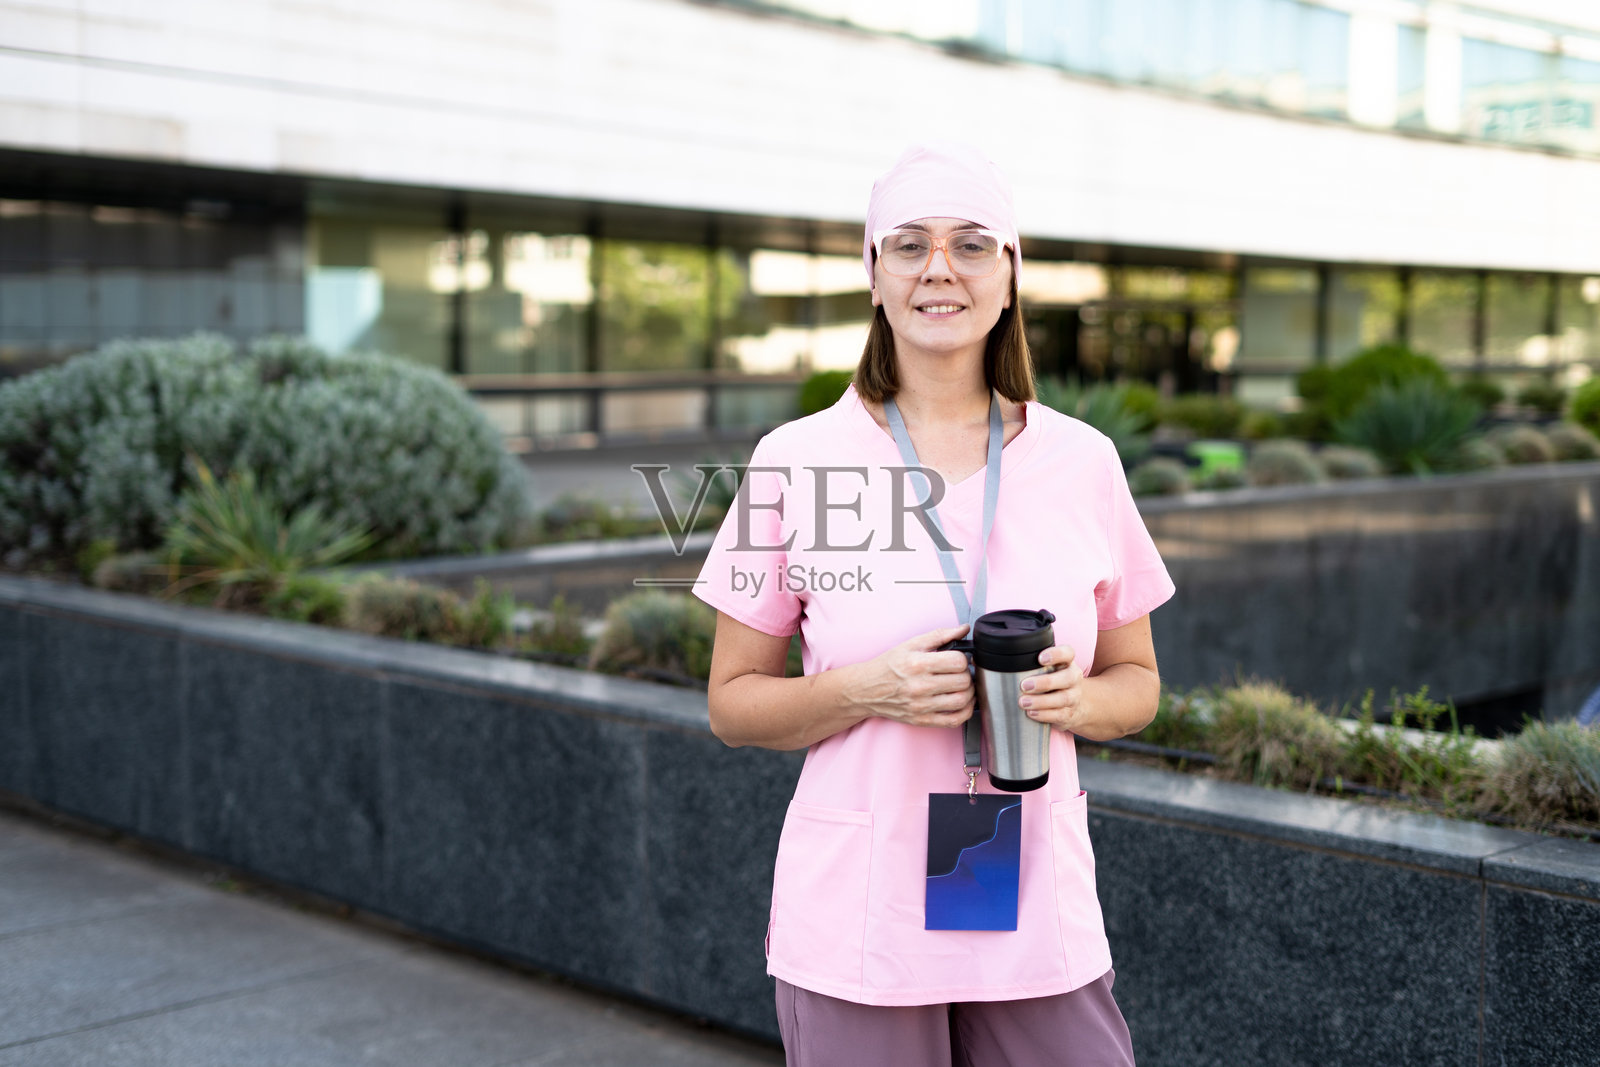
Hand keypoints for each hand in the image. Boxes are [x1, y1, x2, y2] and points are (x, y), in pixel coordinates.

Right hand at [844, 624, 974, 728]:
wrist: (865, 689)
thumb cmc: (888, 666)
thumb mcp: (910, 644)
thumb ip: (939, 635)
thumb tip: (964, 629)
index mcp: (917, 664)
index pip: (958, 662)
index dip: (963, 659)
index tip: (958, 659)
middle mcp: (919, 686)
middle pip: (963, 681)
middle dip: (967, 674)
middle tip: (961, 672)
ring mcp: (921, 706)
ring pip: (962, 701)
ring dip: (969, 692)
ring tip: (962, 686)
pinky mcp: (922, 720)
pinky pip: (954, 720)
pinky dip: (966, 712)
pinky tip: (963, 703)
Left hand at [1018, 644, 1085, 731]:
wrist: (1077, 707)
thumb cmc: (1054, 684)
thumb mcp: (1049, 670)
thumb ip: (1031, 664)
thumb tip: (997, 662)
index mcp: (1067, 663)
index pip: (1068, 653)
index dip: (1056, 654)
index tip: (1040, 658)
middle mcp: (1073, 679)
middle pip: (1067, 678)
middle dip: (1045, 682)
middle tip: (1024, 685)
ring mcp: (1074, 697)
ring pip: (1063, 698)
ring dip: (1041, 701)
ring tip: (1023, 702)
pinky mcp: (1069, 714)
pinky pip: (1059, 715)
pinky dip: (1044, 715)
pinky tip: (1031, 713)